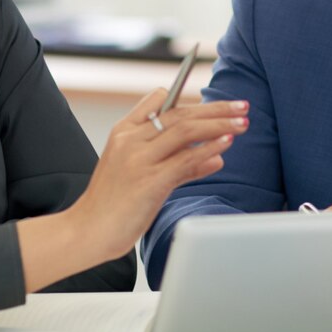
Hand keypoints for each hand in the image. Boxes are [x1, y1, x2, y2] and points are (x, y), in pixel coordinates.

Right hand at [71, 91, 248, 258]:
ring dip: (219, 124)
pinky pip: (185, 159)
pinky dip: (209, 148)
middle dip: (216, 108)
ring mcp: (139, 159)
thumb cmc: (114, 205)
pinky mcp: (148, 181)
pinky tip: (227, 144)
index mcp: (123, 131)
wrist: (87, 232)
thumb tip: (218, 155)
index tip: (216, 104)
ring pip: (186, 130)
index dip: (189, 99)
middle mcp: (130, 140)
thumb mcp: (143, 175)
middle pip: (180, 113)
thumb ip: (180, 162)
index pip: (158, 100)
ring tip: (243, 122)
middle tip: (242, 106)